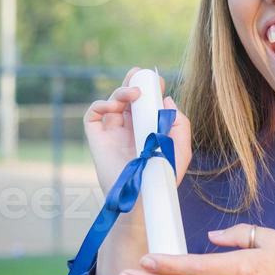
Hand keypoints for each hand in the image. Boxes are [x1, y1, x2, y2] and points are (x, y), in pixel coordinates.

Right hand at [84, 66, 191, 195]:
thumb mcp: (181, 149)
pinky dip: (101, 104)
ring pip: (112, 101)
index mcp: (148, 129)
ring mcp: (112, 132)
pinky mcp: (97, 138)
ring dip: (121, 92)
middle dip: (133, 82)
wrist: (143, 198)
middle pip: (128, 97)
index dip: (150, 89)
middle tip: (141, 76)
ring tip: (134, 96)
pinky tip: (114, 108)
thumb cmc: (163, 178)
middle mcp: (129, 128)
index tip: (159, 83)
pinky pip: (93, 114)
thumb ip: (180, 124)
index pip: (146, 103)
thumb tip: (167, 101)